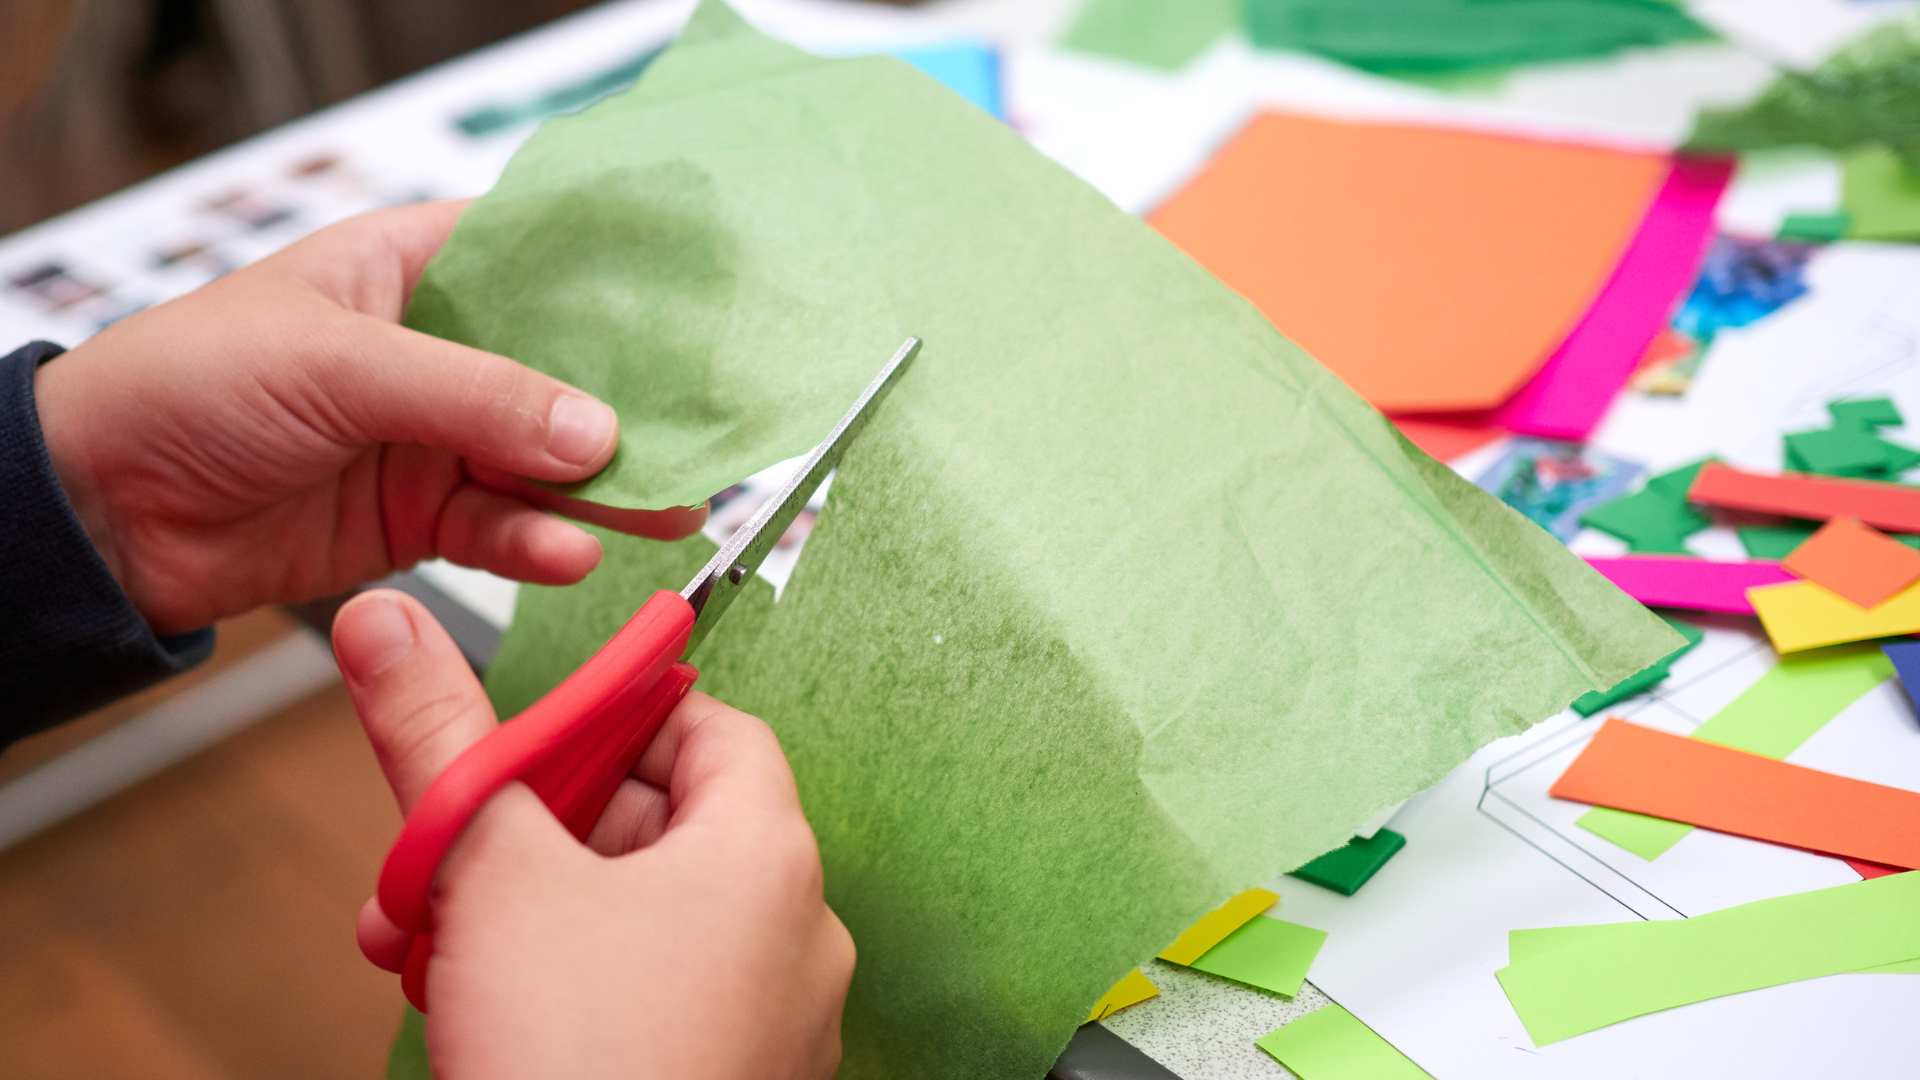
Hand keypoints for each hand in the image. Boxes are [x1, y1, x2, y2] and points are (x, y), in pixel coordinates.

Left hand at [32, 201, 704, 634]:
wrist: (98, 516)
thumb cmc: (185, 388)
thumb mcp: (339, 367)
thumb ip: (475, 397)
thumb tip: (597, 432)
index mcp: (407, 267)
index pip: (535, 260)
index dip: (616, 287)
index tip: (696, 318)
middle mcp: (432, 349)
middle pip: (559, 372)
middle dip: (628, 406)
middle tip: (704, 437)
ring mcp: (430, 438)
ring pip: (543, 460)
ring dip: (601, 488)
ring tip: (665, 509)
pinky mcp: (419, 516)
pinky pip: (501, 528)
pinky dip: (539, 543)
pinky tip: (571, 552)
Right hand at [333, 590, 853, 1079]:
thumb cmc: (584, 1063)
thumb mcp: (490, 872)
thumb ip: (441, 736)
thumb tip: (393, 624)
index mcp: (766, 854)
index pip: (708, 728)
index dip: (610, 716)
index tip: (524, 731)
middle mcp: (790, 933)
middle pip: (654, 827)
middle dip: (521, 833)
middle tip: (434, 854)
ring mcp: (765, 1020)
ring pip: (630, 923)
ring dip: (518, 916)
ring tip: (422, 943)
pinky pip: (644, 1001)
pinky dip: (560, 988)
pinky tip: (474, 1011)